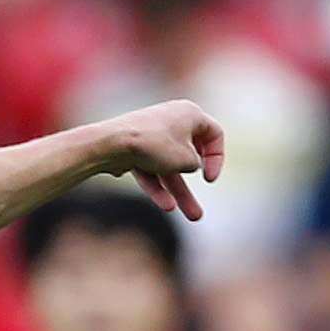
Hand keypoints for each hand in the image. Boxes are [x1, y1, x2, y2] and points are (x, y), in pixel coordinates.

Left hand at [105, 99, 226, 221]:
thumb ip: (196, 164)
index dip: (216, 158)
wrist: (112, 143)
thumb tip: (190, 165)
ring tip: (192, 217)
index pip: (214, 134)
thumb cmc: (155, 145)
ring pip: (169, 167)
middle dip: (193, 187)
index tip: (208, 179)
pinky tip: (166, 206)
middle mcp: (172, 119)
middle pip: (188, 157)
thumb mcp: (187, 159)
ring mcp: (152, 134)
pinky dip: (157, 186)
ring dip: (179, 192)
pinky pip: (150, 169)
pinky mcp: (134, 147)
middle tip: (199, 211)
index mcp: (190, 113)